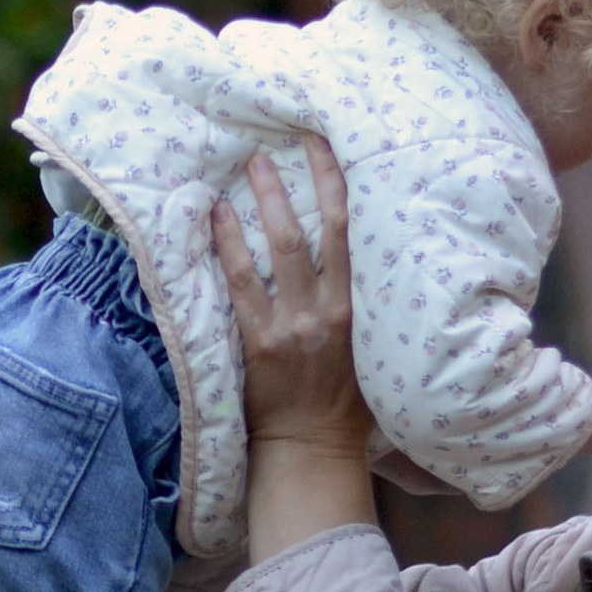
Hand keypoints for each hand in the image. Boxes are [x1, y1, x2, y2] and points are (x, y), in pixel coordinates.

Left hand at [214, 139, 372, 450]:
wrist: (313, 447)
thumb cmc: (348, 401)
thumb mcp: (375, 348)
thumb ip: (366, 304)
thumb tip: (363, 250)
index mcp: (361, 306)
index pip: (352, 232)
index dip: (339, 185)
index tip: (327, 147)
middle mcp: (330, 309)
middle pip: (314, 230)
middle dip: (301, 181)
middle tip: (282, 143)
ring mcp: (293, 324)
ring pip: (278, 249)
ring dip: (264, 202)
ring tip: (251, 166)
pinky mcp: (260, 343)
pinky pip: (241, 285)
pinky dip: (228, 247)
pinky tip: (216, 217)